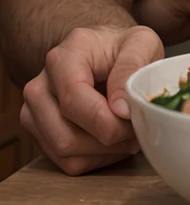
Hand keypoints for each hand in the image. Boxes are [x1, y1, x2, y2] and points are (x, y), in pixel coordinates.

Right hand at [20, 24, 162, 175]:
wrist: (103, 51)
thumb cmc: (122, 47)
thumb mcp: (141, 42)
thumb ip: (132, 67)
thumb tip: (121, 110)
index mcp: (63, 58)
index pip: (73, 102)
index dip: (107, 121)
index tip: (135, 118)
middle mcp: (40, 86)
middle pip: (66, 136)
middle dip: (109, 141)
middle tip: (137, 128)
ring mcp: (34, 112)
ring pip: (65, 153)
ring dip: (105, 152)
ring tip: (128, 132)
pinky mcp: (39, 132)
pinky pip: (67, 162)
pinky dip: (97, 158)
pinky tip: (113, 138)